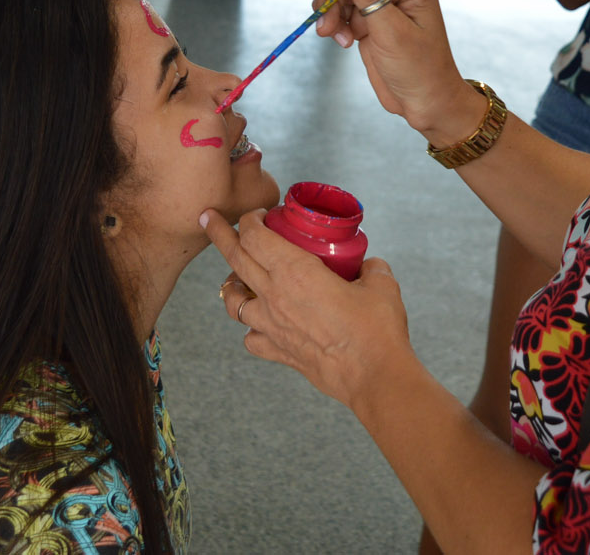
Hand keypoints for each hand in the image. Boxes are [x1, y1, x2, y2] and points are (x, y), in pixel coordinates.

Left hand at [202, 208, 412, 409]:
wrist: (373, 376)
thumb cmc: (375, 328)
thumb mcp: (381, 285)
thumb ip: (371, 268)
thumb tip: (369, 264)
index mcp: (295, 271)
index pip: (255, 236)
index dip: (251, 219)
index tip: (259, 213)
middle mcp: (274, 296)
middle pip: (234, 258)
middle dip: (219, 234)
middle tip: (208, 219)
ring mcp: (271, 326)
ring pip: (233, 300)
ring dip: (232, 283)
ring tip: (239, 277)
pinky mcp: (278, 352)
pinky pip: (251, 338)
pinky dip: (252, 328)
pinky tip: (264, 323)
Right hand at [312, 0, 477, 138]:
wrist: (425, 104)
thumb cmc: (419, 70)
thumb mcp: (392, 32)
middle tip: (325, 16)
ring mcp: (382, 6)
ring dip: (332, 10)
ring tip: (331, 34)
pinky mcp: (369, 23)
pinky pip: (344, 12)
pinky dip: (335, 23)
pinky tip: (341, 41)